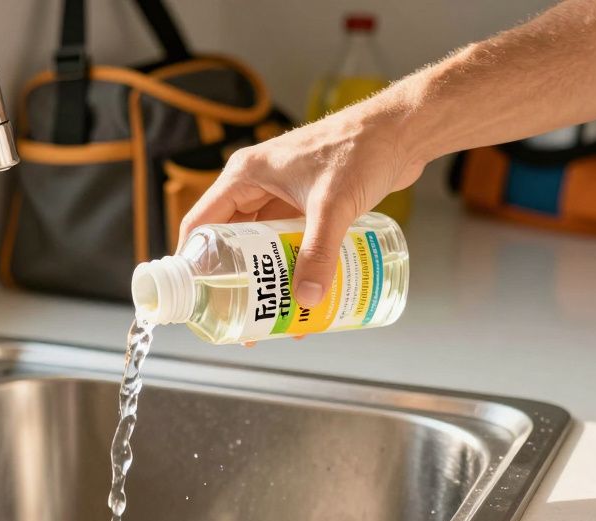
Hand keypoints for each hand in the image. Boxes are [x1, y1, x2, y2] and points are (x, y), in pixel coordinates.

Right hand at [179, 101, 426, 307]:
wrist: (402, 131)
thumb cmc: (362, 149)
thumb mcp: (332, 206)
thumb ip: (319, 254)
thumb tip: (306, 299)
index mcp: (245, 176)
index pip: (201, 222)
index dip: (193, 261)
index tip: (197, 296)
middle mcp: (257, 186)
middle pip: (230, 239)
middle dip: (234, 278)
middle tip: (238, 314)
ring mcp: (282, 195)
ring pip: (261, 244)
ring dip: (265, 275)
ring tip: (270, 311)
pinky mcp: (306, 204)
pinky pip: (288, 241)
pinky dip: (290, 265)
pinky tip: (302, 291)